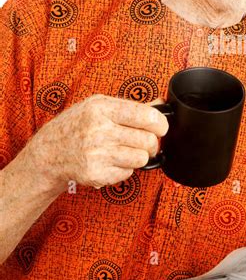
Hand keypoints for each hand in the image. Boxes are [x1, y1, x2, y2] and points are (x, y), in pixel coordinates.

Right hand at [25, 94, 168, 190]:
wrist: (50, 152)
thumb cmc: (77, 125)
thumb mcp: (99, 105)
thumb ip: (130, 106)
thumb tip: (160, 105)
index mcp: (101, 108)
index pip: (146, 116)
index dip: (161, 123)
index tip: (161, 127)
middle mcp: (98, 130)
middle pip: (148, 140)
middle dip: (151, 142)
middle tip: (143, 141)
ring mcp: (96, 154)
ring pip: (141, 158)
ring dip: (138, 156)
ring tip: (125, 150)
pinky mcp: (96, 174)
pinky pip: (128, 173)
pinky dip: (124, 168)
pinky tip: (111, 160)